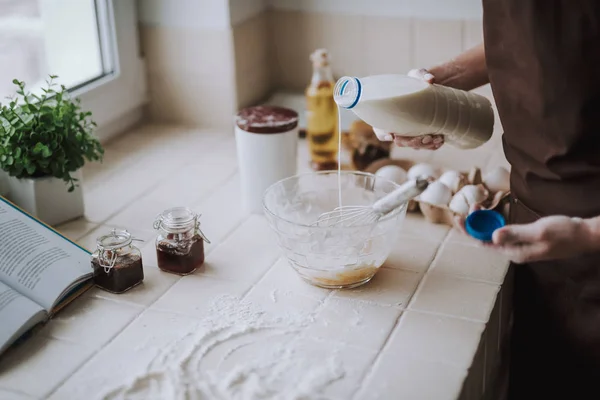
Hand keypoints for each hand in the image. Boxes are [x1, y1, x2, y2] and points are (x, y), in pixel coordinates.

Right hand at [390, 68, 444, 149]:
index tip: (391, 135)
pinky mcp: (422, 136)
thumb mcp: (417, 76)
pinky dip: (433, 145)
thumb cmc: (418, 82)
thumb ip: (421, 75)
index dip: (383, 134)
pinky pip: (426, 146)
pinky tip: (440, 140)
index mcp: (389, 115)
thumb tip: (430, 80)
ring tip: (437, 138)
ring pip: (414, 146)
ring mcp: (411, 134)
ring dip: (425, 145)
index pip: (379, 130)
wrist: (432, 89)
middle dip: (412, 142)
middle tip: (425, 136)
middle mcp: (398, 127)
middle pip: (400, 142)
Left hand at [455, 212, 594, 262]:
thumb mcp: (539, 232)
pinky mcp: (524, 238)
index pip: (483, 243)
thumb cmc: (565, 233)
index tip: (458, 218)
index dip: (468, 230)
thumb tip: (492, 237)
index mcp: (514, 252)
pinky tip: (491, 211)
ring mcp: (519, 245)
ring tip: (477, 205)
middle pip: (485, 238)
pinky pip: (504, 230)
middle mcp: (514, 251)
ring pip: (494, 233)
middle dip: (474, 223)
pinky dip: (496, 221)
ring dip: (484, 220)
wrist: (585, 234)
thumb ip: (515, 234)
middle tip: (468, 206)